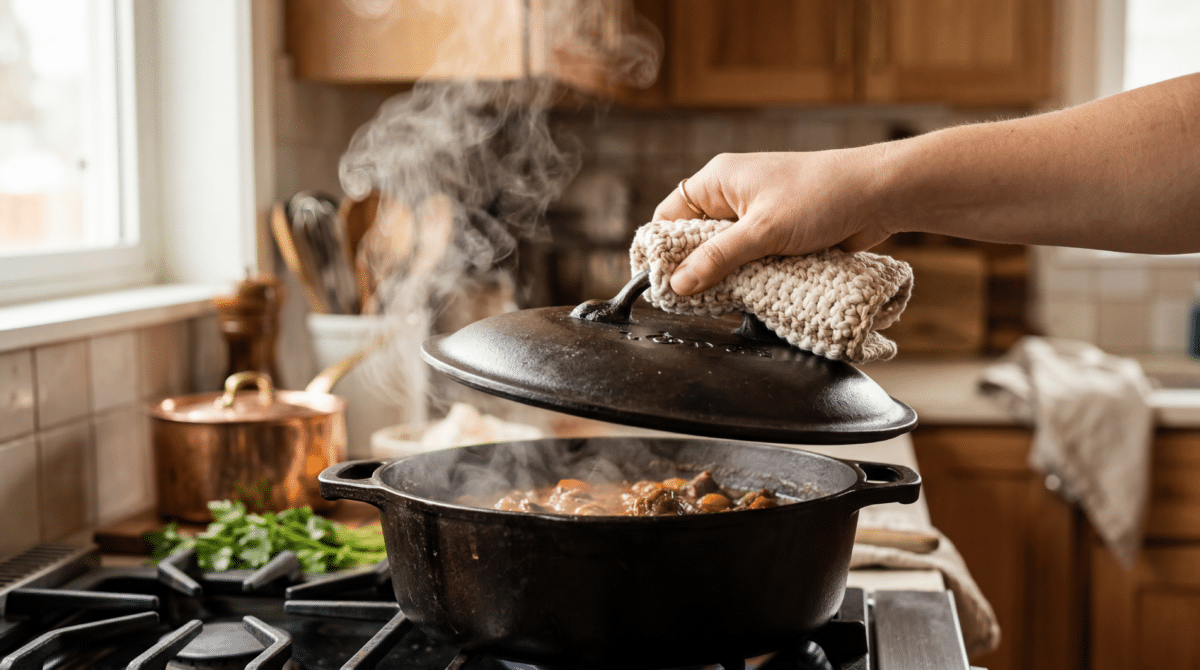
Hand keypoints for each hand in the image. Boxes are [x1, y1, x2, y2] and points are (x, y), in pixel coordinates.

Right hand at [652, 149, 893, 294]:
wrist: (879, 195)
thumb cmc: (822, 195)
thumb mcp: (762, 231)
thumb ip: (718, 259)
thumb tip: (679, 283)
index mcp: (718, 180)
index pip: (669, 216)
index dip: (661, 249)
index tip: (659, 282)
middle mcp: (733, 195)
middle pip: (695, 239)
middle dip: (695, 269)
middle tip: (692, 299)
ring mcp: (757, 215)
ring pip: (725, 254)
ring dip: (726, 276)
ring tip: (723, 300)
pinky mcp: (779, 234)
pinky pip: (751, 260)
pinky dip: (750, 276)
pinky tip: (751, 294)